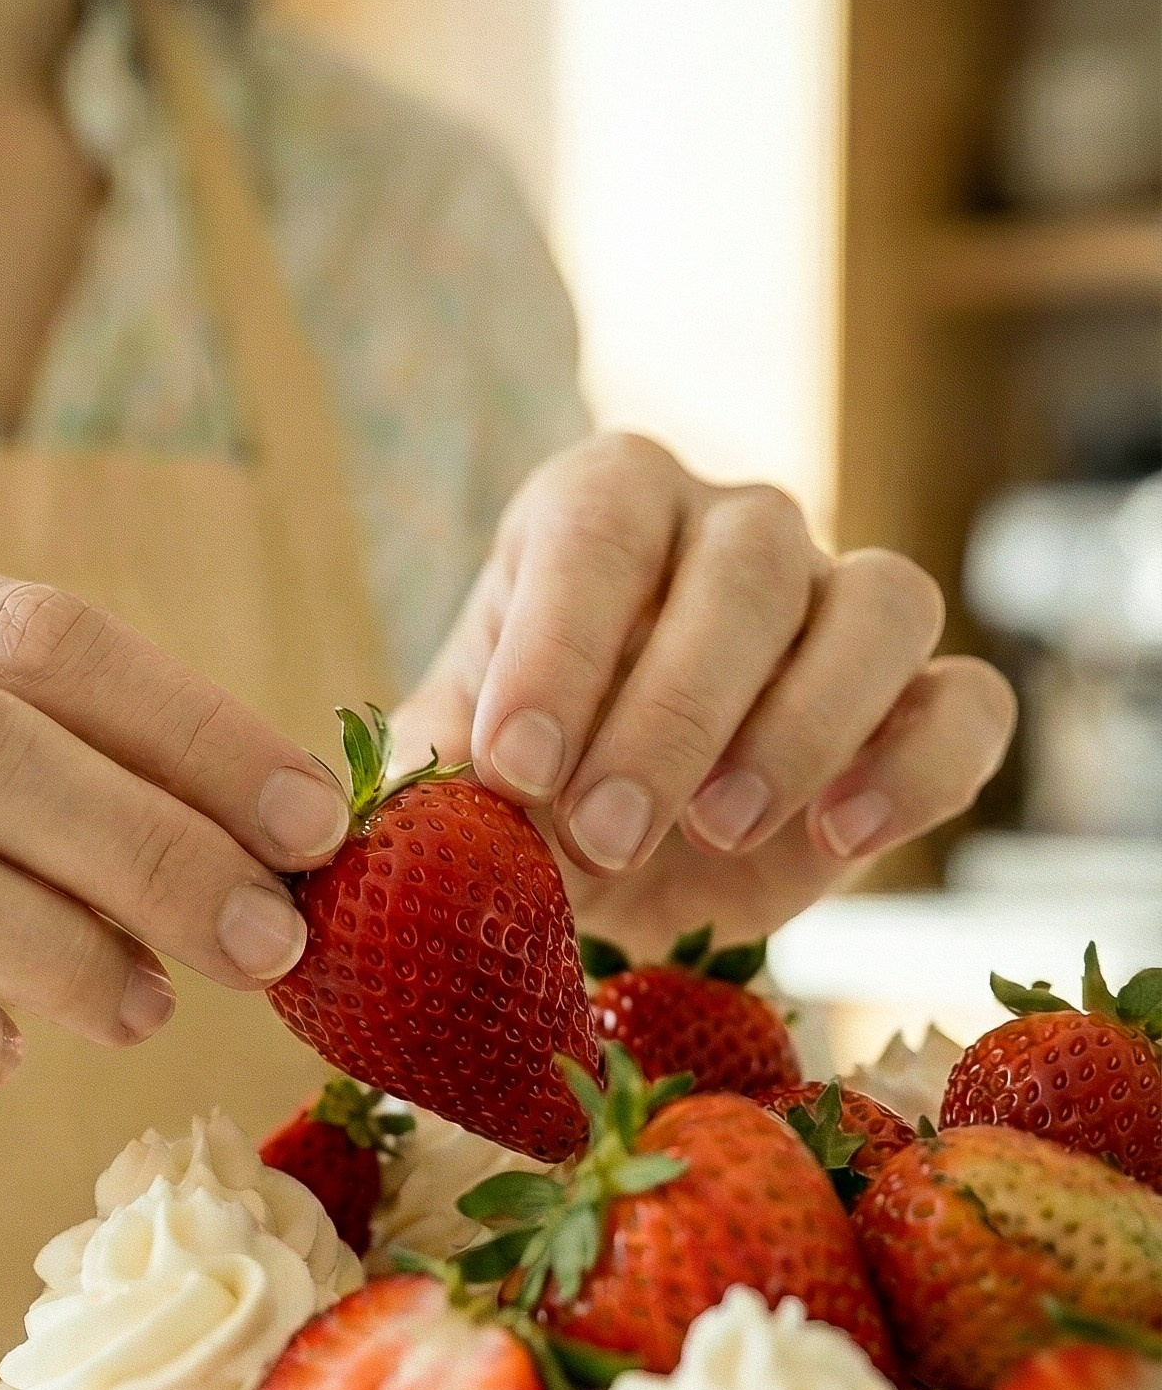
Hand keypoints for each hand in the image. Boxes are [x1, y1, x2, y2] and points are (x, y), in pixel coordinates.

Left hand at [393, 435, 1016, 956]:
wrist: (604, 881)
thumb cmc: (517, 799)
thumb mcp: (450, 785)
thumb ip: (436, 783)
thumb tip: (421, 816)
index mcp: (602, 508)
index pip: (601, 523)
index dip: (563, 643)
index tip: (517, 767)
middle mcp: (732, 529)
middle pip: (749, 563)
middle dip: (674, 710)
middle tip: (604, 832)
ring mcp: (840, 605)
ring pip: (880, 602)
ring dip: (801, 725)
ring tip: (718, 832)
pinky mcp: (919, 705)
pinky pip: (968, 702)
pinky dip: (917, 769)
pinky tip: (838, 841)